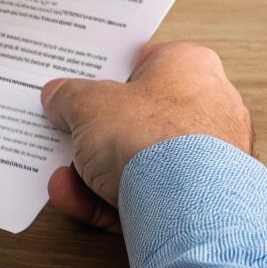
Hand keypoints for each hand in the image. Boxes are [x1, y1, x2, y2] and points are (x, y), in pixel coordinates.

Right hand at [40, 42, 254, 229]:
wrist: (189, 205)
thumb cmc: (157, 139)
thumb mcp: (91, 105)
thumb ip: (70, 96)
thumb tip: (59, 95)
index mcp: (189, 66)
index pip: (143, 62)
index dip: (105, 76)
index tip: (76, 87)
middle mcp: (206, 107)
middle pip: (136, 118)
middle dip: (93, 134)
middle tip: (64, 135)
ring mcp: (205, 156)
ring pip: (136, 162)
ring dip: (91, 174)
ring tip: (63, 178)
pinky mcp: (196, 198)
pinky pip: (144, 194)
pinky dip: (107, 199)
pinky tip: (75, 200)